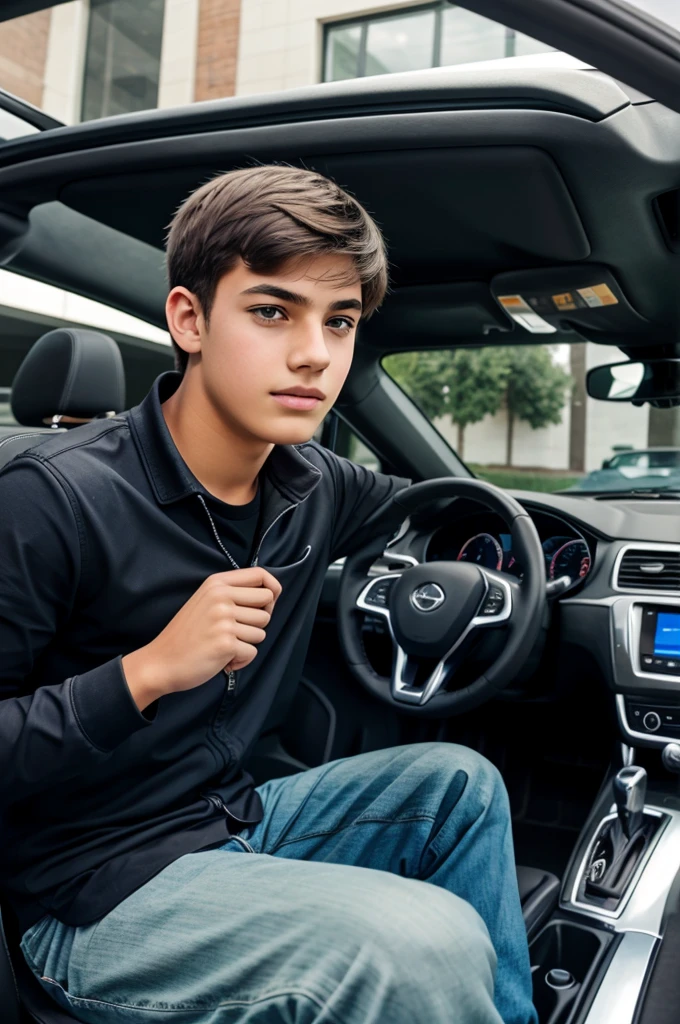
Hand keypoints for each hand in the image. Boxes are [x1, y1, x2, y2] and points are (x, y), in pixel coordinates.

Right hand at [122, 567, 281, 709]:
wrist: (160, 661)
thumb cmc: (187, 634)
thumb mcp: (205, 601)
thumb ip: (232, 593)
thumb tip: (271, 595)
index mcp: (217, 583)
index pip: (261, 575)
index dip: (272, 590)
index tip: (267, 604)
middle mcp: (221, 597)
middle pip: (267, 604)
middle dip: (258, 621)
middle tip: (238, 630)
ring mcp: (223, 620)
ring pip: (261, 631)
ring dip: (247, 643)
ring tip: (224, 645)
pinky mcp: (226, 643)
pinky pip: (252, 652)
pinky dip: (240, 660)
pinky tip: (222, 660)